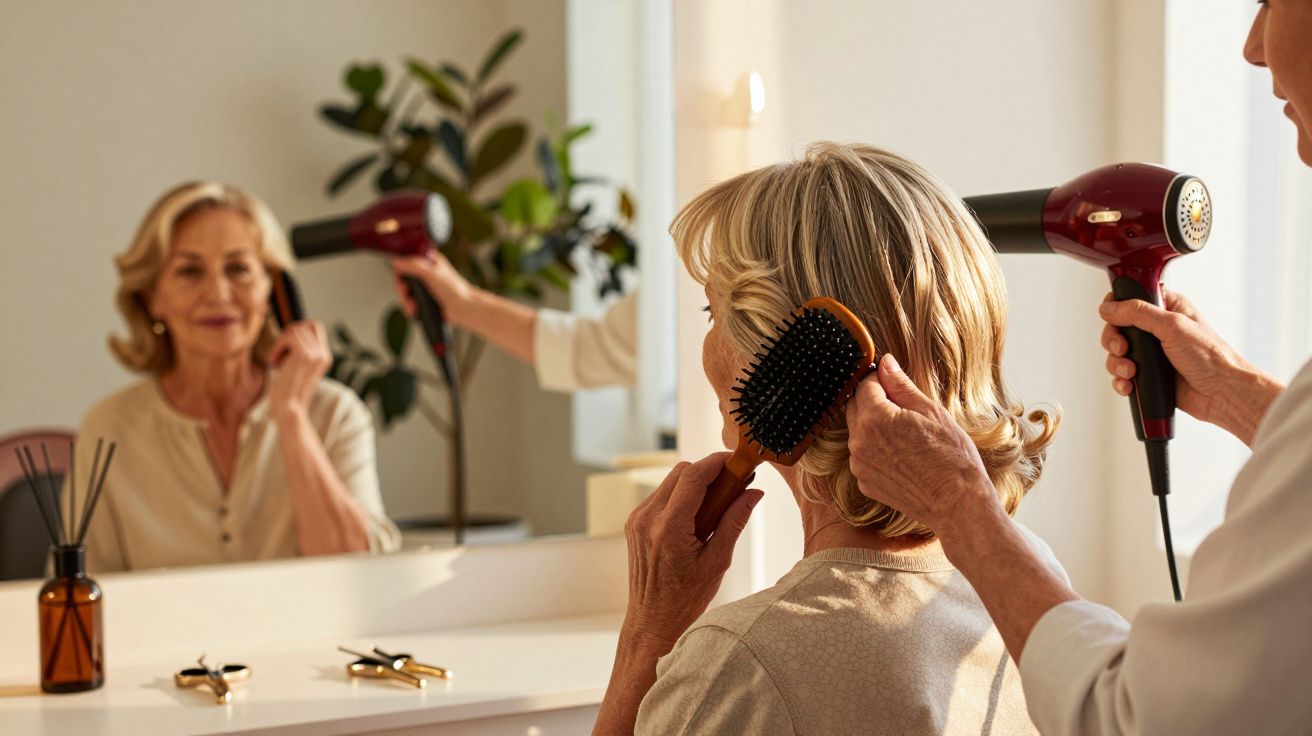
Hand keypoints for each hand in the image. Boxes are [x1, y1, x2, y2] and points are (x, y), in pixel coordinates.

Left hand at [267, 320, 331, 419]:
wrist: (289, 410)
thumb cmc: (287, 392)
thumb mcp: (297, 368)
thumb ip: (300, 350)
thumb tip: (292, 329)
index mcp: (324, 357)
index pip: (315, 326)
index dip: (298, 331)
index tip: (286, 349)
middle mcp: (324, 354)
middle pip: (304, 325)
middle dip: (287, 336)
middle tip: (280, 356)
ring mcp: (316, 354)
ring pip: (295, 329)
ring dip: (280, 343)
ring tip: (277, 362)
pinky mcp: (305, 355)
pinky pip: (288, 336)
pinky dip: (277, 347)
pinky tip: (274, 363)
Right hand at [391, 249, 473, 324]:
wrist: (464, 308)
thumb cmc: (455, 289)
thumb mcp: (432, 273)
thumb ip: (413, 265)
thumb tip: (396, 261)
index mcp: (428, 262)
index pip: (407, 261)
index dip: (400, 270)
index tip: (400, 278)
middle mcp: (425, 274)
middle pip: (403, 279)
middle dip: (402, 288)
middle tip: (405, 293)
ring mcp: (425, 288)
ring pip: (405, 292)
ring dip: (406, 300)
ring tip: (412, 305)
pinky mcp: (425, 301)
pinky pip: (410, 303)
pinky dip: (410, 308)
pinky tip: (415, 310)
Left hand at [621, 453, 762, 651]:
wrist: (652, 621)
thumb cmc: (686, 599)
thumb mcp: (717, 561)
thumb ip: (734, 521)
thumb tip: (754, 492)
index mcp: (668, 528)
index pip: (693, 477)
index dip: (717, 462)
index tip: (737, 460)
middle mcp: (647, 519)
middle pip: (681, 472)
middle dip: (708, 472)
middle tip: (733, 485)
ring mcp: (637, 520)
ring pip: (670, 482)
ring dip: (695, 485)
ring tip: (716, 507)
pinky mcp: (634, 524)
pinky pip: (661, 496)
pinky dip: (681, 497)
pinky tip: (696, 518)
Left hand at [845, 355, 997, 533]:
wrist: (958, 504)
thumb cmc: (952, 458)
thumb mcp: (931, 412)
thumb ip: (901, 386)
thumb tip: (885, 362)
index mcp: (875, 419)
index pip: (865, 385)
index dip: (880, 380)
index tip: (894, 383)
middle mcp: (859, 442)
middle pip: (855, 407)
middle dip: (873, 401)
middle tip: (903, 408)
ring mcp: (859, 466)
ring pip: (857, 432)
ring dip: (873, 426)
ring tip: (906, 435)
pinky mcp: (864, 483)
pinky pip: (863, 456)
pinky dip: (876, 450)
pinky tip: (902, 455)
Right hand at [1099, 290, 1282, 445]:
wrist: (1222, 393)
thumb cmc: (1210, 358)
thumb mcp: (1173, 326)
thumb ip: (1138, 313)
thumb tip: (1108, 308)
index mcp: (1167, 308)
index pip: (1131, 298)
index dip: (1117, 307)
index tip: (1112, 318)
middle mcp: (1157, 329)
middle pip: (1117, 328)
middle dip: (1113, 341)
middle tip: (1122, 349)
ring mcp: (1152, 353)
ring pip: (1116, 354)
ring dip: (1117, 364)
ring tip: (1131, 372)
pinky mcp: (1148, 375)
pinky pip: (1122, 376)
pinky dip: (1121, 381)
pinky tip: (1130, 385)